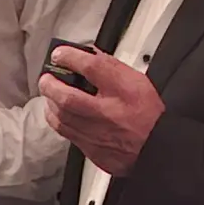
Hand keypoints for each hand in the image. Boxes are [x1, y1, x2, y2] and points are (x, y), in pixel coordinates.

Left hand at [40, 46, 164, 175]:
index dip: (71, 57)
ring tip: (49, 95)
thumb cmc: (148, 114)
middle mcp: (108, 114)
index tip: (60, 54)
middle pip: (68, 97)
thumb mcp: (136, 81)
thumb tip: (91, 56)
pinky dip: (58, 121)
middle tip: (46, 78)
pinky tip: (57, 114)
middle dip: (51, 85)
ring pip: (63, 119)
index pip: (92, 67)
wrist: (157, 147)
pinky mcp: (92, 150)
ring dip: (51, 104)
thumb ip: (112, 68)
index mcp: (123, 92)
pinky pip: (67, 135)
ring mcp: (98, 135)